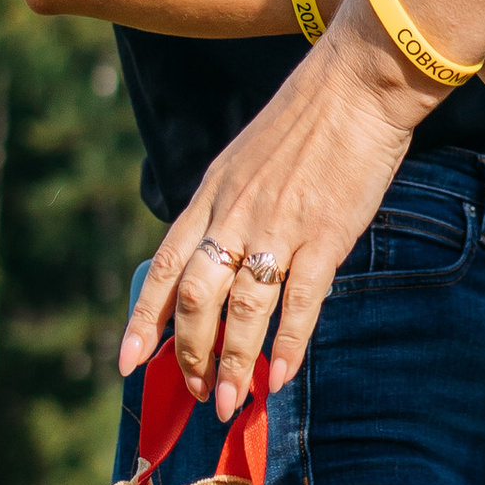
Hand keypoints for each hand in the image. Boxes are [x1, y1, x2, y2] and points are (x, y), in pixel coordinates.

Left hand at [120, 0, 428, 416]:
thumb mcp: (246, 158)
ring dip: (231, 362)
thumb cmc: (307, 119)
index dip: (144, 319)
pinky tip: (280, 375)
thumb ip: (228, 205)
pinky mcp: (325, 236)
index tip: (127, 362)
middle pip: (196, 298)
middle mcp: (235, 214)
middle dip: (188, 353)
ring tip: (227, 401)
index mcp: (212, 194)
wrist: (358, 83)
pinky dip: (288, 345)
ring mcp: (279, 227)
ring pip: (241, 310)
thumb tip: (216, 254)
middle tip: (194, 391)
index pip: (166, 266)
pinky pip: (299, 303)